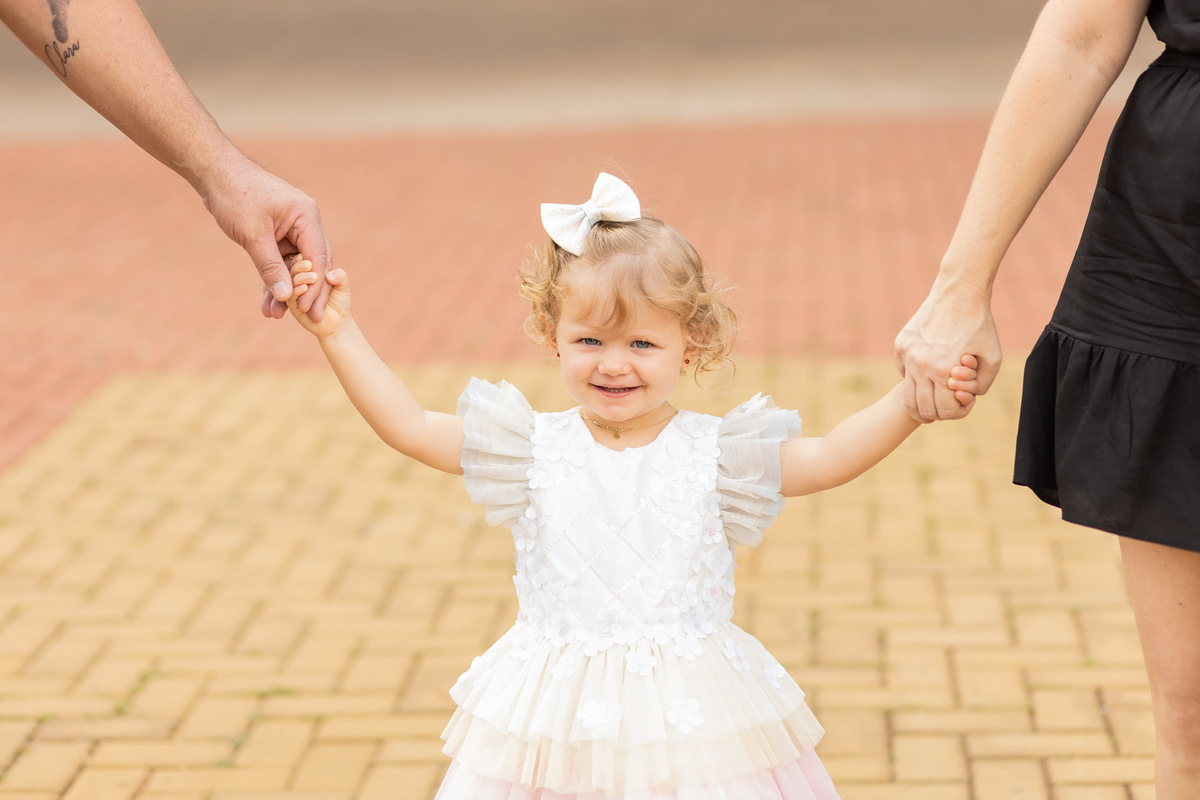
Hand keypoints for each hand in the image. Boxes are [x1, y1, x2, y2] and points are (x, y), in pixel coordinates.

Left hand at [200, 152, 332, 320]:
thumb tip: (285, 296)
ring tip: (274, 315)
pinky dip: (274, 279)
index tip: (310, 312)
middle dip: (307, 293)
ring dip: (286, 290)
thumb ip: (270, 266)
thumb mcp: (253, 234)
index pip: (318, 258)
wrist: (214, 173)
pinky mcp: (278, 235)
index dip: (315, 287)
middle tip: (309, 320)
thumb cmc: (235, 195)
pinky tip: (267, 300)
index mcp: (307, 217)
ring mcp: (292, 229)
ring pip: (296, 267)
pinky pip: (281, 262)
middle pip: (314, 265)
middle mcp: (305, 223)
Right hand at [287, 258, 350, 339]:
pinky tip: (304, 288)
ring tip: (312, 277)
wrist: (336, 324)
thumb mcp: (342, 287)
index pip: (301, 260)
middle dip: (298, 266)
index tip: (306, 253)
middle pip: (291, 269)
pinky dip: (297, 291)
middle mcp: (298, 281)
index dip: (303, 257)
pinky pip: (290, 297)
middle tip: (307, 264)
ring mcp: (294, 293)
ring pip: (289, 282)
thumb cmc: (340, 301)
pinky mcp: (293, 306)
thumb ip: (341, 278)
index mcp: (306, 272)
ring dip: (299, 278)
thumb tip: (331, 275)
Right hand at [895, 277, 1000, 421]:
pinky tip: (927, 370)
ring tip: (932, 399)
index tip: (963, 401)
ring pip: (907, 397)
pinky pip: (903, 373)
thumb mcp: (993, 359)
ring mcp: (907, 356)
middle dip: (938, 413)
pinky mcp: (900, 346)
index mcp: (944, 372)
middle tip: (946, 405)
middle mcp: (921, 366)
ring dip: (920, 404)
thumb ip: (981, 386)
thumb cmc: (979, 326)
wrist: (958, 294)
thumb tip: (961, 398)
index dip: (957, 412)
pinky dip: (914, 378)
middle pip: (923, 409)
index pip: (945, 411)